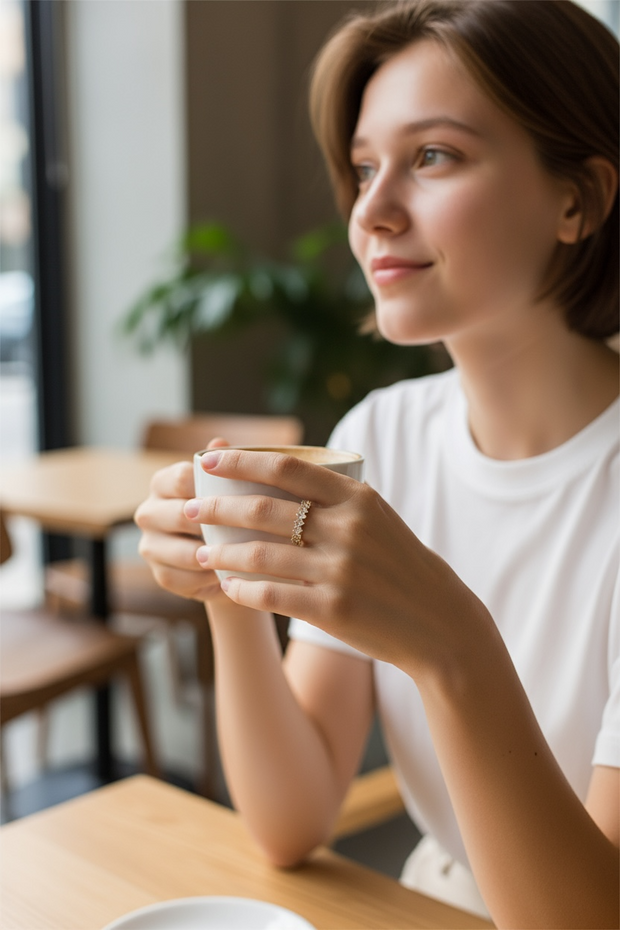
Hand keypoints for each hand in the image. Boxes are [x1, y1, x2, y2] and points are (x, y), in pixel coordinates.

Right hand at [134, 439, 229, 603]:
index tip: (240, 494)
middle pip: (177, 514)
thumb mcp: (231, 487)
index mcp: (163, 483)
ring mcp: (149, 545)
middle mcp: (148, 512)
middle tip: (245, 528)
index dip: (209, 486)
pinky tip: (229, 575)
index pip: (180, 477)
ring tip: (240, 555)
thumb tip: (219, 442)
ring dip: (211, 554)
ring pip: (179, 551)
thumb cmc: (230, 512)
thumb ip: (225, 465)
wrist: (226, 556)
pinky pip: (182, 578)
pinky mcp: (159, 574)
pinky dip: (207, 579)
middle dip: (211, 523)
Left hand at [185, 449, 490, 673]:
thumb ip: (335, 498)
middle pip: (264, 508)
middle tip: (190, 508)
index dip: (240, 462)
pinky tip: (226, 586)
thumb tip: (276, 477)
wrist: (437, 621)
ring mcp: (339, 569)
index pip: (286, 468)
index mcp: (357, 498)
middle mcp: (347, 528)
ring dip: (222, 551)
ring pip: (259, 553)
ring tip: (202, 551)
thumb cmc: (399, 565)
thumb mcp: (376, 518)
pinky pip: (270, 594)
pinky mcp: (332, 608)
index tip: (207, 460)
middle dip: (217, 506)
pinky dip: (242, 589)